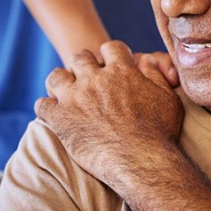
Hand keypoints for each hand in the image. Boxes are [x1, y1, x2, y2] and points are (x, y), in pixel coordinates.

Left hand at [35, 40, 183, 186]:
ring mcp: (75, 97)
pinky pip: (43, 105)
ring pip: (56, 76)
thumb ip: (155, 75)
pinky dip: (47, 108)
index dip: (111, 54)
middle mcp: (96, 79)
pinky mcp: (61, 118)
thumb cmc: (159, 133)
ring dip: (61, 82)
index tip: (111, 64)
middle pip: (80, 57)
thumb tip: (146, 61)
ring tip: (65, 93)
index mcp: (122, 70)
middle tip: (86, 78)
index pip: (111, 48)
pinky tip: (54, 114)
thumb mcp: (167, 98)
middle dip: (83, 65)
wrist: (141, 162)